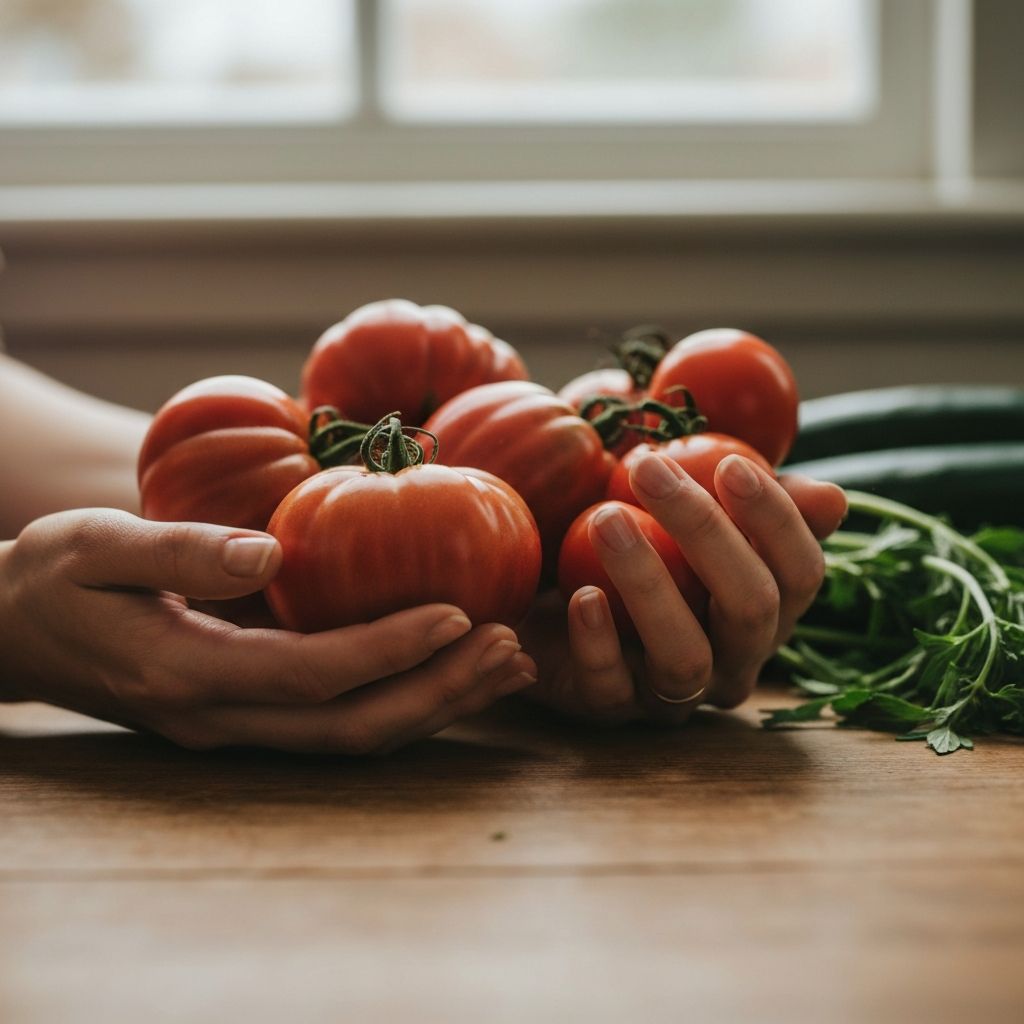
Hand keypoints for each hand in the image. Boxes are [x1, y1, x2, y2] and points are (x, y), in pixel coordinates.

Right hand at [0, 509, 535, 752]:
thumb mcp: (96, 545)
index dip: (390, 649)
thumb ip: (182, 551)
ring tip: (506, 664)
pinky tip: (452, 669)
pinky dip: (404, 699)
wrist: (14, 632)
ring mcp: (236, 728)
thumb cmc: (51, 578)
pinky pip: (339, 722)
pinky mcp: (248, 716)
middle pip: (350, 726)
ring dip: (435, 704)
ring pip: (353, 736)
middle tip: (510, 648)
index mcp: (187, 673)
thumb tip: (271, 552)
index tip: (460, 613)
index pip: (310, 675)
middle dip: (437, 691)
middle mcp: (220, 718)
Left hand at [521, 452, 845, 722]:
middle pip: (750, 610)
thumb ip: (748, 496)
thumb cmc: (634, 531)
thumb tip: (831, 498)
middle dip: (706, 533)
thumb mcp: (687, 503)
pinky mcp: (609, 708)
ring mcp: (673, 694)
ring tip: (605, 520)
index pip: (801, 574)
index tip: (729, 464)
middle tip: (649, 469)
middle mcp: (733, 661)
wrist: (547, 584)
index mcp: (766, 610)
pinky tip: (582, 595)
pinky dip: (599, 643)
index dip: (777, 521)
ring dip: (649, 585)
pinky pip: (611, 689)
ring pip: (685, 658)